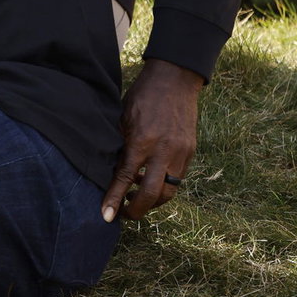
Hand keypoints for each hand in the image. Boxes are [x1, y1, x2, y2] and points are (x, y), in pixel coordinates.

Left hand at [101, 57, 201, 221]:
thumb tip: (109, 174)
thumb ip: (119, 147)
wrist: (175, 79)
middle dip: (136, 210)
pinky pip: (177, 180)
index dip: (114, 199)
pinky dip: (163, 187)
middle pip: (152, 195)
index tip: (106, 216)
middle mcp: (164, 150)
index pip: (125, 178)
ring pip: (168, 192)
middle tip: (122, 214)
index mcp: (142, 140)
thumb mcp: (122, 118)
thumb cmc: (142, 96)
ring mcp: (181, 153)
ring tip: (135, 199)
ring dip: (152, 202)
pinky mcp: (190, 152)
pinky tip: (150, 182)